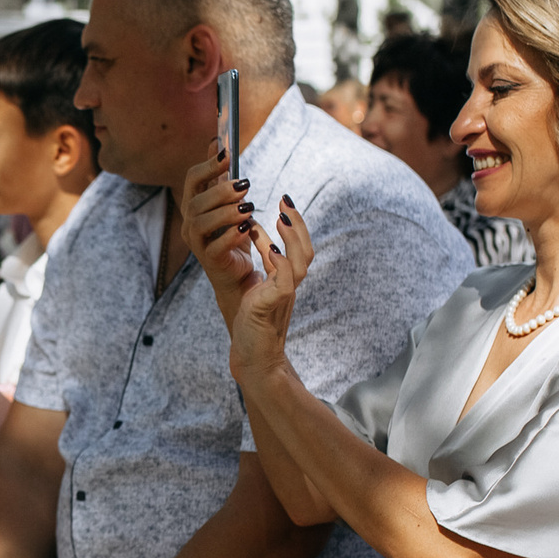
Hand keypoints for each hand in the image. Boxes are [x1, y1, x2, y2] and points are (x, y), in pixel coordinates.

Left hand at [185, 147, 307, 383]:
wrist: (253, 358)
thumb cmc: (252, 323)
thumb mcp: (258, 284)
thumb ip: (263, 262)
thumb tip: (257, 231)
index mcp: (286, 280)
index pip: (299, 248)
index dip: (295, 224)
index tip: (282, 201)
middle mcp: (289, 286)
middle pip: (306, 251)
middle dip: (297, 224)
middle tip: (285, 200)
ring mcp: (283, 296)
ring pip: (300, 264)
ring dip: (292, 239)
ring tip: (280, 217)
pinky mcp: (271, 306)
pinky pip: (283, 283)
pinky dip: (280, 264)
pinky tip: (270, 249)